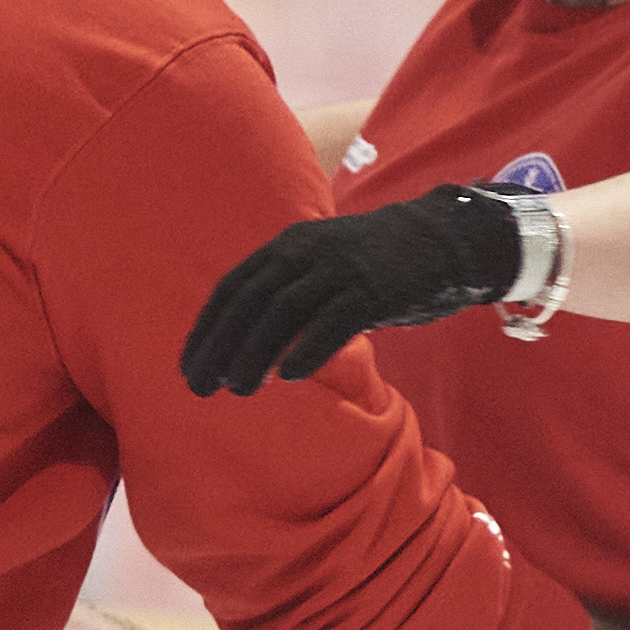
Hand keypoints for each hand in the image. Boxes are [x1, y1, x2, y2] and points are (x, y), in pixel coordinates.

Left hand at [182, 188, 528, 393]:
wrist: (441, 240)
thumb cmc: (375, 264)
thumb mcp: (321, 265)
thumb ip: (288, 292)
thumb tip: (248, 342)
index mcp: (288, 245)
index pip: (233, 287)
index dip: (207, 329)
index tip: (188, 366)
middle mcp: (307, 252)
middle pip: (251, 302)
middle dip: (221, 346)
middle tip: (199, 387)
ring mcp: (340, 269)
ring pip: (285, 313)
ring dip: (256, 353)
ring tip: (238, 389)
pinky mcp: (374, 290)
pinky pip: (334, 322)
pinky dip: (309, 349)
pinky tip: (290, 377)